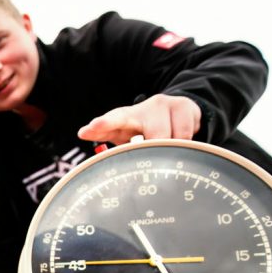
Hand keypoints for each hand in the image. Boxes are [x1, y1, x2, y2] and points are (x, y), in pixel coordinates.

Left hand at [77, 94, 200, 143]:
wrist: (177, 115)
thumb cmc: (146, 134)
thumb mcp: (129, 142)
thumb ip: (116, 152)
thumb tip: (100, 168)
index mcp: (124, 119)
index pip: (111, 121)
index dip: (101, 126)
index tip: (86, 131)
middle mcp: (143, 109)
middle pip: (151, 134)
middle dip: (154, 148)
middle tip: (152, 153)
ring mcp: (163, 105)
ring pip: (169, 137)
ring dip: (168, 148)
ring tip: (164, 147)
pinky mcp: (183, 106)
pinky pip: (185, 134)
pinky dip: (183, 143)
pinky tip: (179, 139)